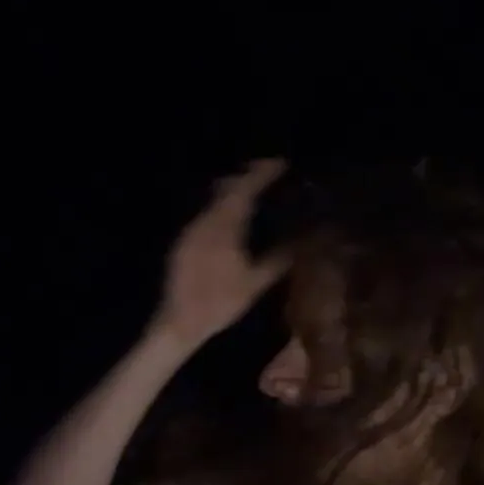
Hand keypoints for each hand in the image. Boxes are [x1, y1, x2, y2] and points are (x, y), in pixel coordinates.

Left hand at [151, 159, 291, 347]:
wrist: (180, 321)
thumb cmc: (220, 304)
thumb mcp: (255, 283)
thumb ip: (279, 259)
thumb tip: (303, 242)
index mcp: (224, 228)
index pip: (244, 190)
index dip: (261, 174)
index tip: (279, 163)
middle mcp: (205, 222)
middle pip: (226, 189)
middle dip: (247, 178)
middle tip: (268, 173)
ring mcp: (191, 230)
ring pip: (214, 201)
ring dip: (233, 192)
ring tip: (254, 191)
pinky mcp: (183, 241)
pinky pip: (205, 215)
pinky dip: (221, 208)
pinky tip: (232, 218)